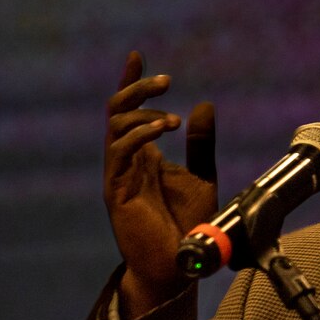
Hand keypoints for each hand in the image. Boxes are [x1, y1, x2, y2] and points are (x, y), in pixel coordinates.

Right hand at [104, 51, 217, 317]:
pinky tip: (162, 131)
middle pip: (117, 110)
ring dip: (143, 113)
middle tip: (166, 80)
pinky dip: (139, 136)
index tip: (137, 55)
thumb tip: (204, 104)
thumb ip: (200, 142)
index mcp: (142, 154)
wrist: (178, 264)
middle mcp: (126, 161)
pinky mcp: (117, 191)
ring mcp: (119, 174)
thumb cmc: (188, 225)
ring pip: (115, 126)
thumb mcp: (202, 174)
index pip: (129, 110)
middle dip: (136, 88)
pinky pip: (119, 152)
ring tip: (172, 120)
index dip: (131, 81)